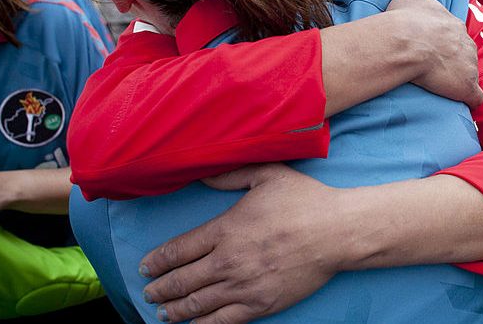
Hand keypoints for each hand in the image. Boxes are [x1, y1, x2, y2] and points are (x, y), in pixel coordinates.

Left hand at [140, 164, 343, 323]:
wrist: (337, 232)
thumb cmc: (305, 200)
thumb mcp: (267, 174)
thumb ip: (230, 175)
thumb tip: (202, 174)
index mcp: (226, 229)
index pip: (178, 250)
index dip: (157, 261)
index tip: (145, 266)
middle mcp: (228, 260)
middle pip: (182, 281)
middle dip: (159, 289)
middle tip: (148, 292)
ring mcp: (243, 286)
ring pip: (197, 304)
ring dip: (173, 310)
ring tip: (162, 312)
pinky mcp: (260, 304)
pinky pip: (222, 322)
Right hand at [387, 0, 482, 107]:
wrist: (407, 41)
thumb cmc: (406, 18)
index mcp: (454, 25)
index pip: (453, 35)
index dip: (443, 43)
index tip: (430, 49)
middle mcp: (466, 44)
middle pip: (463, 54)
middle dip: (453, 61)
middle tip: (433, 68)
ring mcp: (469, 66)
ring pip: (468, 74)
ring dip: (458, 80)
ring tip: (440, 87)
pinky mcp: (466, 87)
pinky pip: (474, 97)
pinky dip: (468, 99)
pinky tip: (459, 101)